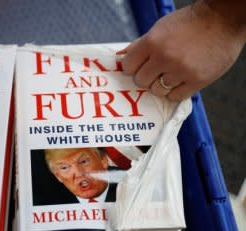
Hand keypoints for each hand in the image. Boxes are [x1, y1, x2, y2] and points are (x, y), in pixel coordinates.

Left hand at [119, 0, 245, 100]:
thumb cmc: (189, 23)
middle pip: (141, 81)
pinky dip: (176, 91)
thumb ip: (139, 44)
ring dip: (161, 85)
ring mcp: (181, 70)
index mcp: (152, 42)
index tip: (140, 65)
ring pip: (157, 90)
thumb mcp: (160, 28)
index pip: (128, 66)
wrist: (223, 20)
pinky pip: (175, 97)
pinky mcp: (197, 80)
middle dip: (146, 77)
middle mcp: (164, 57)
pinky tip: (181, 80)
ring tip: (171, 73)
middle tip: (157, 70)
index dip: (133, 67)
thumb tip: (119, 56)